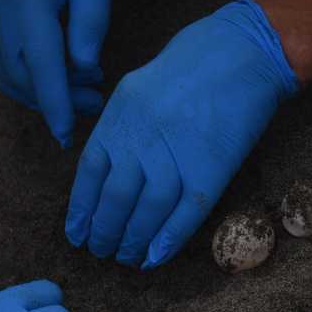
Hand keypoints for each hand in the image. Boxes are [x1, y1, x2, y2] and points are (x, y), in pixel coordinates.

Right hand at [0, 0, 113, 145]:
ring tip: (78, 92)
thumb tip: (85, 70)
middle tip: (94, 103)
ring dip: (37, 91)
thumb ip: (91, 24)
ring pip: (4, 71)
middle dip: (54, 100)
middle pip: (20, 73)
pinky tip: (49, 76)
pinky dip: (20, 77)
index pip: (42, 64)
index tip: (69, 134)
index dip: (56, 103)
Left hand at [66, 0, 296, 267]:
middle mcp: (141, 139)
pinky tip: (154, 256)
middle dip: (104, 230)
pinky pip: (187, 209)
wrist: (236, 54)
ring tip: (126, 257)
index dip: (80, 208)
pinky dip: (168, 236)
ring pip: (147, 209)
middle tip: (101, 252)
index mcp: (117, 119)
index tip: (75, 234)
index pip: (89, 173)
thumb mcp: (133, 91)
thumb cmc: (182, 71)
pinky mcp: (212, 166)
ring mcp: (177, 153)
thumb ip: (117, 130)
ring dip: (134, 239)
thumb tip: (101, 172)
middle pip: (115, 197)